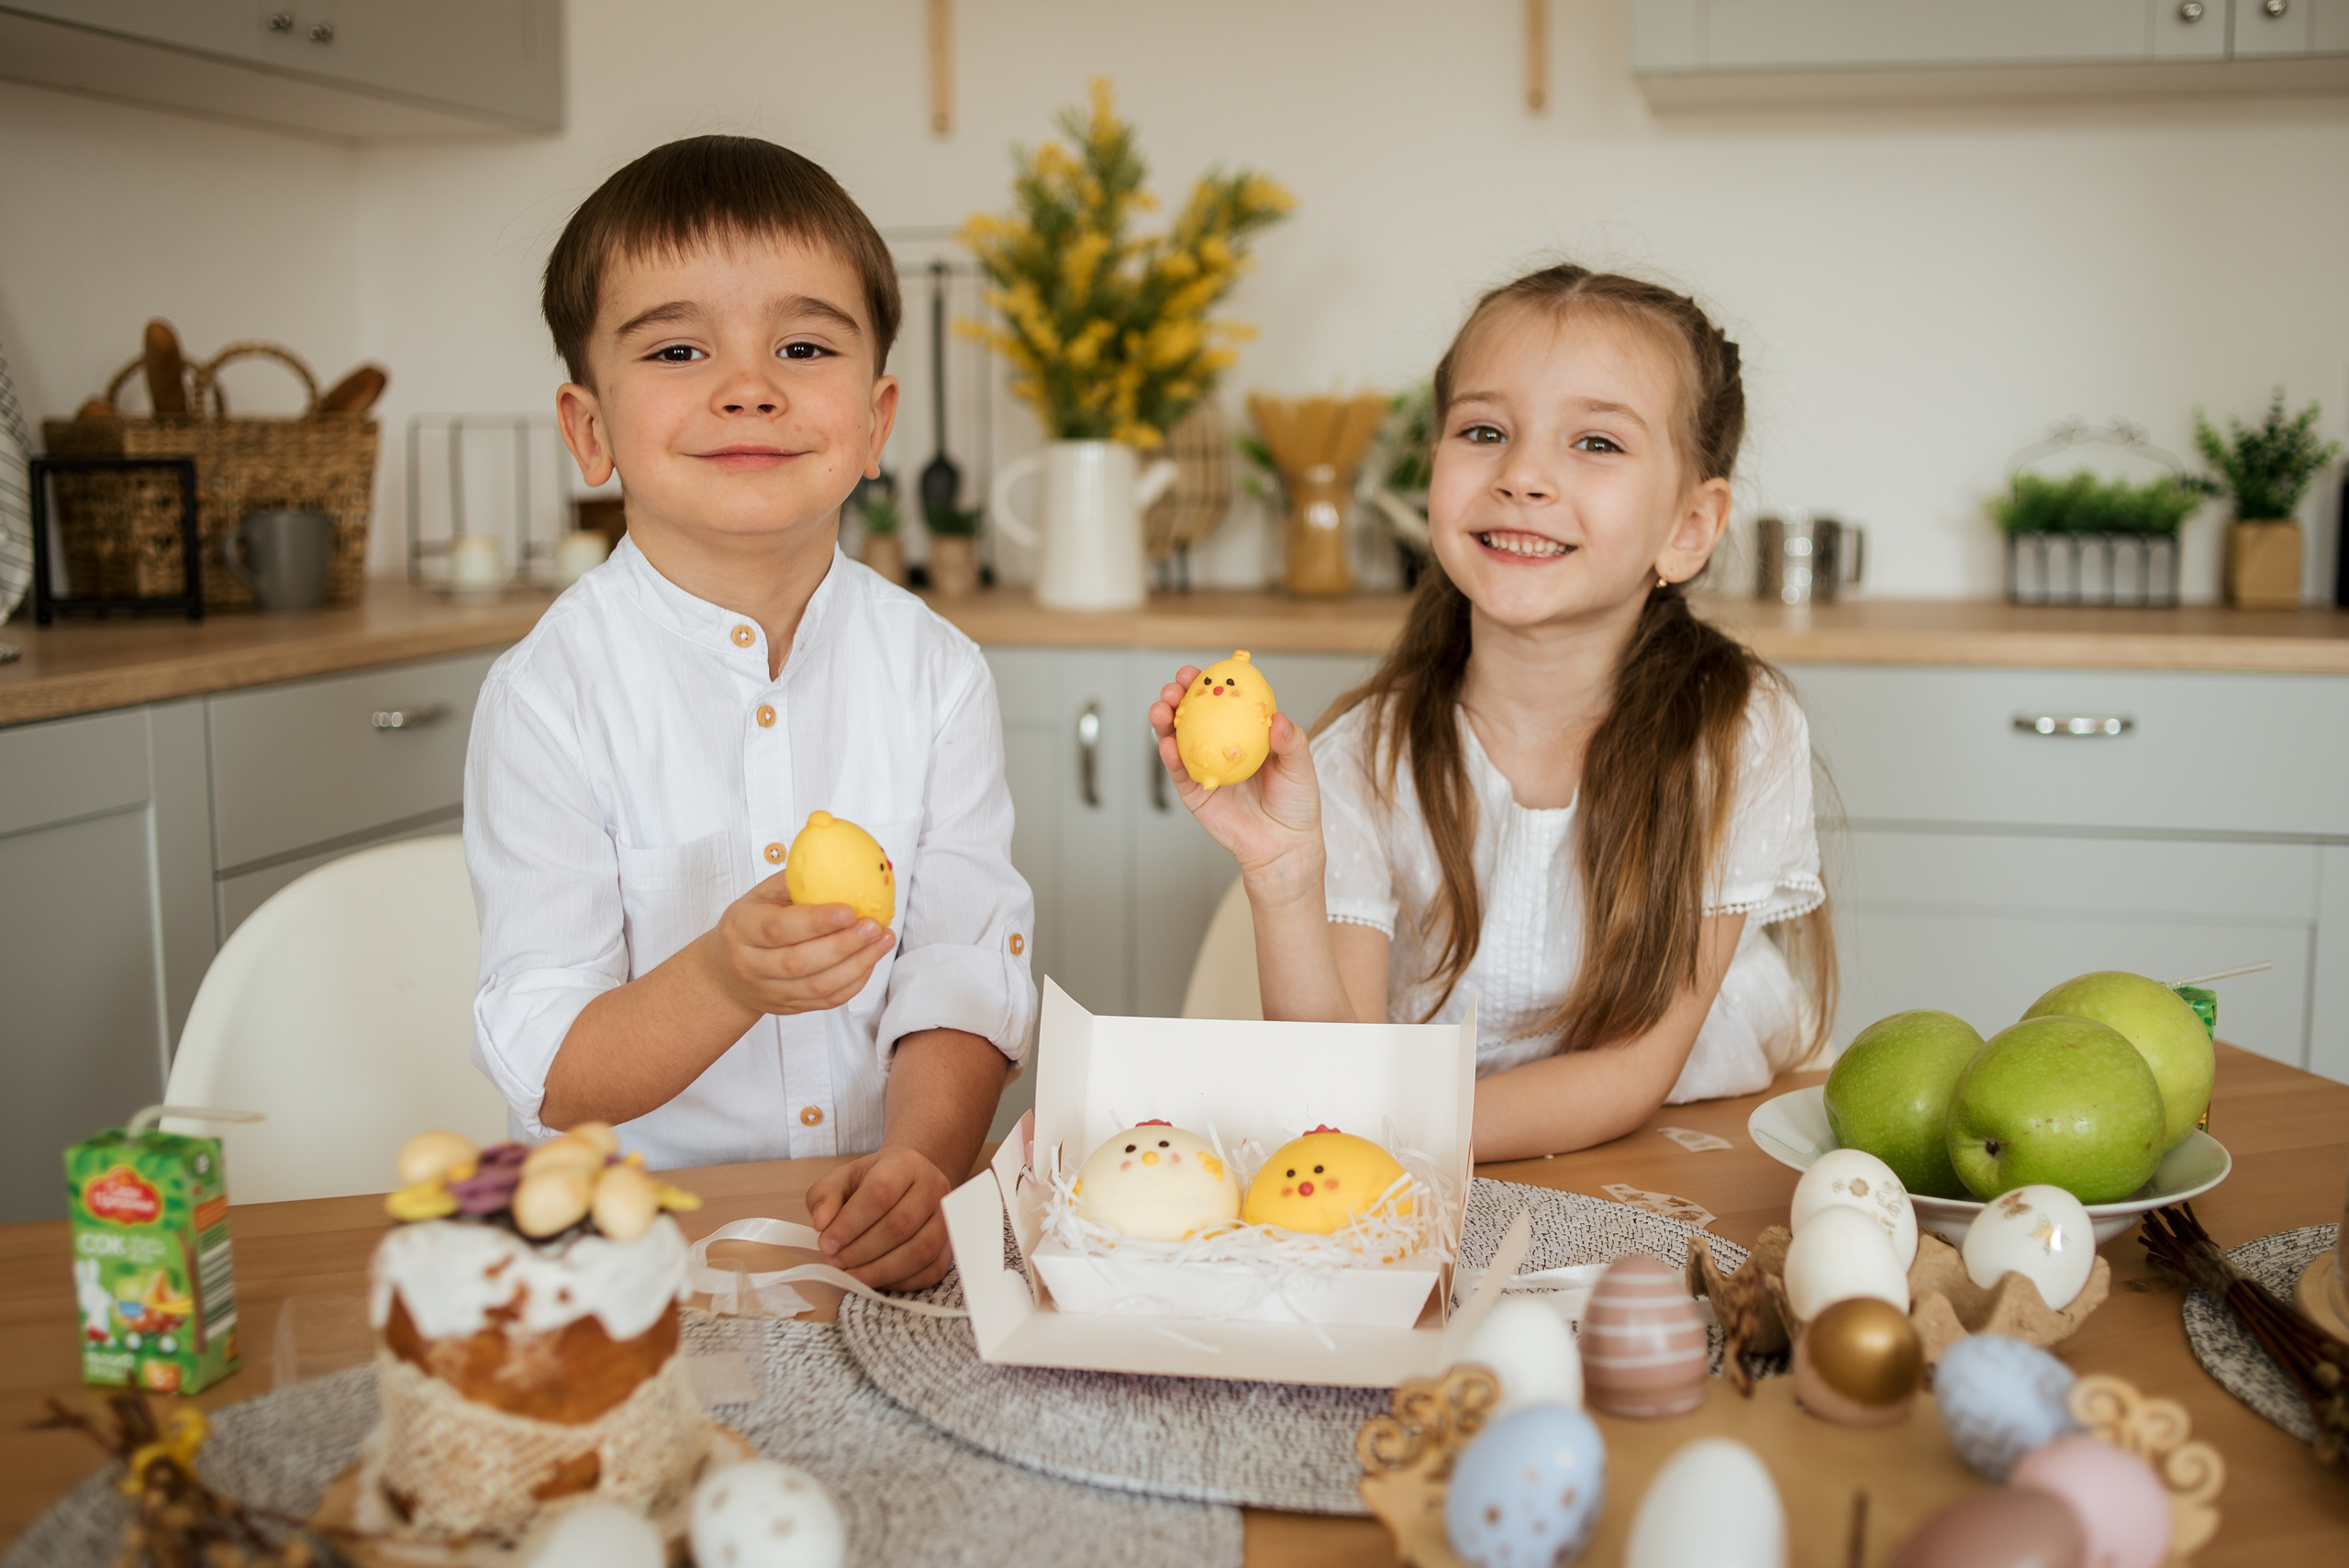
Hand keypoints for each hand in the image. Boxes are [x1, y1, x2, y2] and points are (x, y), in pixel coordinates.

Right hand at [698, 871, 894, 1018]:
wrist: (725, 974)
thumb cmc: (749, 925)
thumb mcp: (760, 896)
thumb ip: (795, 882)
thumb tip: (840, 863)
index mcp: (742, 929)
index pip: (779, 928)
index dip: (816, 922)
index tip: (850, 911)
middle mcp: (751, 964)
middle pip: (800, 962)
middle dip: (844, 945)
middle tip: (875, 926)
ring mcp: (769, 991)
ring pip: (817, 986)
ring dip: (857, 964)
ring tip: (883, 941)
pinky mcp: (788, 1007)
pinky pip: (825, 1001)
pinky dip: (853, 983)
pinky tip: (870, 961)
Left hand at [806, 1145, 954, 1289]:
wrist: (907, 1185)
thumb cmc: (871, 1183)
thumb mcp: (841, 1180)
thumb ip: (824, 1196)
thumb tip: (822, 1223)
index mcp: (905, 1163)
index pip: (880, 1193)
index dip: (850, 1223)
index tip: (826, 1243)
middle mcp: (934, 1186)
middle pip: (900, 1225)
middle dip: (862, 1250)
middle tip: (836, 1262)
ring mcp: (947, 1217)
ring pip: (920, 1251)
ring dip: (880, 1270)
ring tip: (851, 1275)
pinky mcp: (951, 1244)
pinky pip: (931, 1271)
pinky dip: (900, 1282)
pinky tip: (875, 1279)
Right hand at [1149, 667, 1325, 904]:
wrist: (1284, 845)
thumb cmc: (1295, 803)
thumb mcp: (1300, 767)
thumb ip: (1291, 742)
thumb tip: (1278, 719)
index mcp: (1244, 731)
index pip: (1223, 700)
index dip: (1209, 683)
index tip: (1202, 670)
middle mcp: (1220, 744)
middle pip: (1193, 714)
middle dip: (1178, 695)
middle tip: (1175, 686)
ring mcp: (1203, 766)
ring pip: (1177, 738)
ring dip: (1164, 720)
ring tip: (1162, 708)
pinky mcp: (1193, 791)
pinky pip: (1178, 771)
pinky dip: (1169, 755)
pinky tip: (1166, 743)